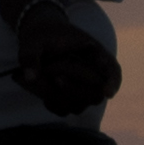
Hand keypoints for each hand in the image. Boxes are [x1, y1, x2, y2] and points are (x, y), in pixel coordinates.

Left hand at [0, 0, 119, 112]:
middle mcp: (92, 73)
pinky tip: (41, 89)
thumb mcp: (33, 39)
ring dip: (60, 96)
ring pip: (80, 104)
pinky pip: (65, 109)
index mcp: (93, 53)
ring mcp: (81, 87)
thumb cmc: (41, 34)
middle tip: (56, 77)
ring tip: (47, 75)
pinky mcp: (69, 97)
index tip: (107, 92)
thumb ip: (30, 56)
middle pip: (96, 94)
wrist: (36, 38)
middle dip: (75, 90)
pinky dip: (52, 103)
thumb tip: (30, 77)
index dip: (113, 82)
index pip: (112, 70)